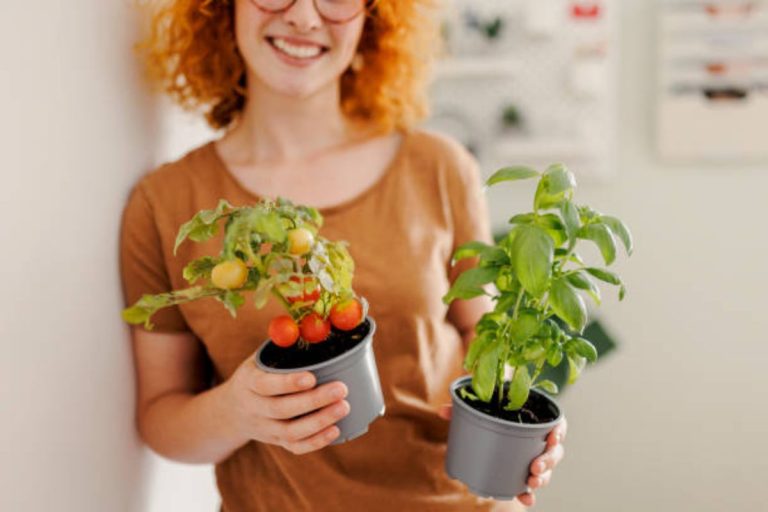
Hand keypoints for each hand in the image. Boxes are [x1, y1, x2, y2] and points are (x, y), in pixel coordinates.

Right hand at [223, 354, 349, 454]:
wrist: (232, 411)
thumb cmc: (256, 376)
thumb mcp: (259, 359)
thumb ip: (281, 348)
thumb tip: (311, 326)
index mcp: (249, 383)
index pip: (266, 385)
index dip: (288, 383)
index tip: (312, 377)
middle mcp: (254, 409)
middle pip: (282, 409)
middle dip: (314, 401)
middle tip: (341, 389)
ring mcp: (265, 429)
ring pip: (290, 432)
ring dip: (320, 421)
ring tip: (344, 407)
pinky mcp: (276, 442)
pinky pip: (295, 447)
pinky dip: (316, 442)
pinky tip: (335, 430)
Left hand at [438, 405, 566, 506]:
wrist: (484, 425)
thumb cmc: (487, 412)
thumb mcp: (477, 408)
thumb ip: (462, 408)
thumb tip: (442, 411)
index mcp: (534, 418)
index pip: (557, 423)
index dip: (559, 430)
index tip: (554, 436)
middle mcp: (538, 439)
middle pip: (554, 451)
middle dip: (548, 460)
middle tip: (535, 466)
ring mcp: (533, 457)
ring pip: (546, 469)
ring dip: (542, 478)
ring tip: (531, 482)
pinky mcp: (523, 473)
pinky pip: (531, 485)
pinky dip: (529, 494)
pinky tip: (525, 499)